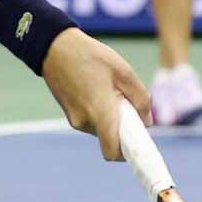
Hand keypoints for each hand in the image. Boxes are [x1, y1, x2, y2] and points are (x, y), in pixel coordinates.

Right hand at [40, 29, 151, 160]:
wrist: (55, 48)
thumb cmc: (91, 56)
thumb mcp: (124, 72)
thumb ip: (140, 99)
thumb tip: (147, 121)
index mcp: (100, 113)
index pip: (113, 151)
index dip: (127, 153)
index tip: (137, 140)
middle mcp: (85, 122)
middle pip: (109, 139)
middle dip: (121, 128)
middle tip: (126, 104)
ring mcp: (74, 119)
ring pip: (100, 129)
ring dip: (109, 118)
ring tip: (108, 91)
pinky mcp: (69, 114)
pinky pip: (90, 121)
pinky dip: (98, 113)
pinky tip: (96, 90)